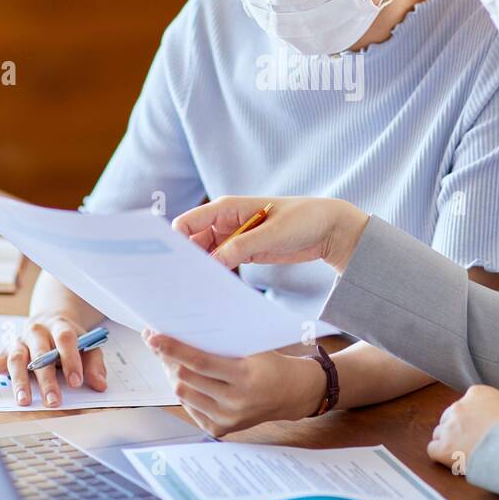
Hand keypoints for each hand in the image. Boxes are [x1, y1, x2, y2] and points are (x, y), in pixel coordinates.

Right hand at [0, 311, 107, 407]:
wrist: (50, 318)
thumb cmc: (69, 337)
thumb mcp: (88, 344)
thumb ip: (93, 363)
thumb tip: (100, 384)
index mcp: (59, 326)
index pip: (65, 340)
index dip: (71, 360)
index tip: (76, 381)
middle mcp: (36, 331)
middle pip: (40, 353)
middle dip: (46, 378)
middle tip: (53, 400)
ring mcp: (19, 342)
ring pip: (16, 359)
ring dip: (19, 381)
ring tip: (23, 400)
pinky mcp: (5, 352)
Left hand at [143, 328, 324, 436]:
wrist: (290, 393)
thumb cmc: (269, 364)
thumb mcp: (252, 347)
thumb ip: (222, 342)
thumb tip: (184, 328)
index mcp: (244, 377)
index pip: (199, 362)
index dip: (172, 348)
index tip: (153, 337)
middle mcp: (235, 402)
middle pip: (185, 378)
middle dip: (167, 358)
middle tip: (158, 343)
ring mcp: (227, 419)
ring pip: (183, 394)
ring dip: (172, 375)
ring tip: (172, 360)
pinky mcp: (221, 429)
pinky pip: (190, 408)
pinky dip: (185, 391)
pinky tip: (188, 379)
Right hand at [172, 196, 368, 273]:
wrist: (329, 228)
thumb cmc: (303, 220)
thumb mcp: (272, 234)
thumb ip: (241, 247)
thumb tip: (212, 263)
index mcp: (227, 207)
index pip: (187, 222)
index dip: (174, 241)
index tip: (170, 265)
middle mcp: (225, 221)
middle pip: (192, 241)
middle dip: (185, 260)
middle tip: (179, 286)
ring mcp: (234, 237)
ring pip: (205, 254)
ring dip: (200, 270)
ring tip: (193, 292)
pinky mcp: (244, 251)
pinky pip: (221, 263)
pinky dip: (216, 274)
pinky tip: (213, 290)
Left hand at [428, 385, 498, 471]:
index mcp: (477, 393)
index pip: (464, 404)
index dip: (471, 420)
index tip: (480, 430)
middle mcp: (459, 406)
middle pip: (448, 418)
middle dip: (457, 430)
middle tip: (472, 444)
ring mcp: (450, 426)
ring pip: (439, 434)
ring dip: (449, 443)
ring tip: (466, 455)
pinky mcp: (445, 447)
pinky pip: (433, 450)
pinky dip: (442, 457)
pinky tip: (455, 462)